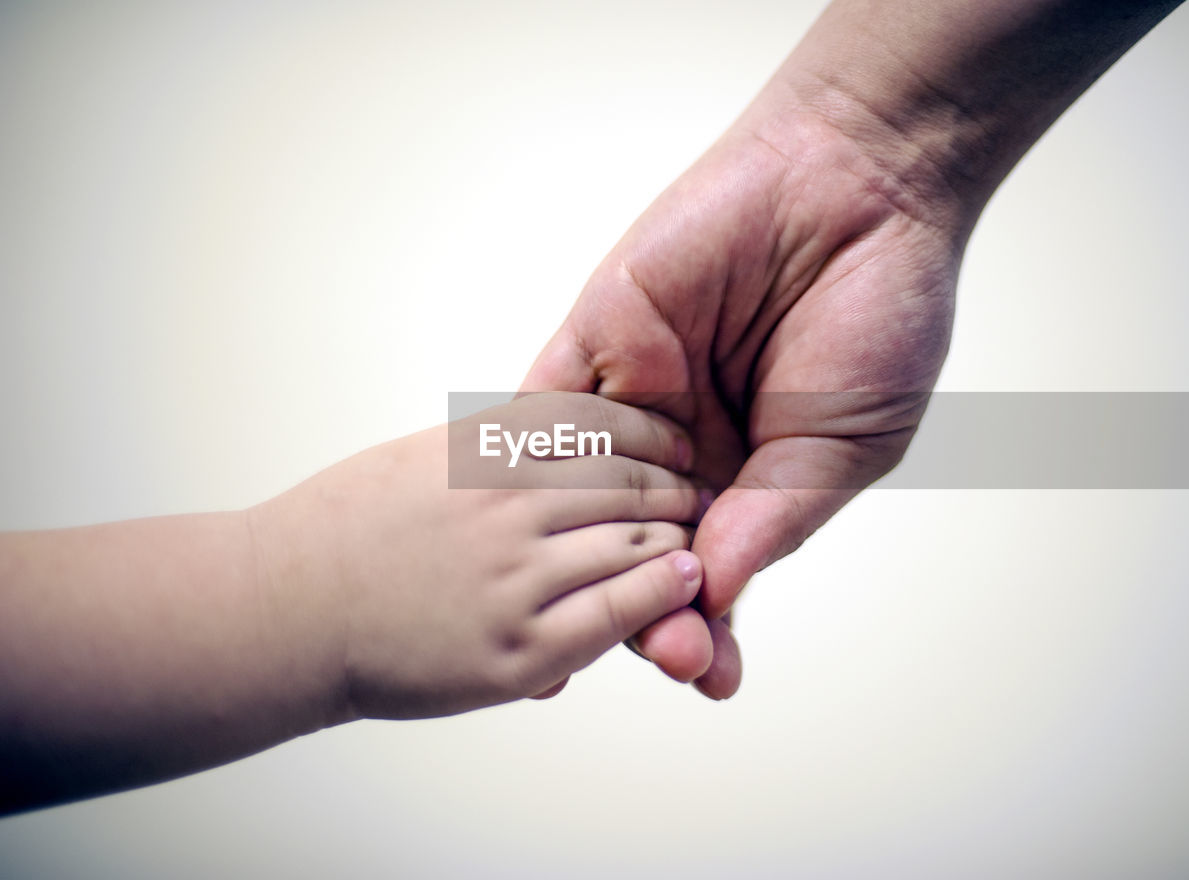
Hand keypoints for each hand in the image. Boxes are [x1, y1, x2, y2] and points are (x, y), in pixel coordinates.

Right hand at [254, 392, 705, 719]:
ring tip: (694, 534)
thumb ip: (497, 443)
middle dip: (676, 484)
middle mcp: (504, 507)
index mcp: (482, 451)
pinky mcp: (518, 653)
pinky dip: (661, 591)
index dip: (654, 432)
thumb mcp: (424, 457)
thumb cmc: (351, 529)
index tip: (676, 443)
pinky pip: (617, 613)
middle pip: (629, 482)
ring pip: (635, 544)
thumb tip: (569, 430)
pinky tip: (683, 579)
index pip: (600, 423)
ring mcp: (513, 581)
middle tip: (698, 491)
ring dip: (678, 535)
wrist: (288, 612)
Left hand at [523, 109, 960, 697]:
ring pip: (581, 498)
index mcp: (747, 478)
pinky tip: (514, 535)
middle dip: (638, 608)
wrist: (857, 185)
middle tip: (650, 656)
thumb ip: (776, 516)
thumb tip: (715, 595)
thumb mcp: (844, 442)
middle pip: (636, 549)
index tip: (705, 674)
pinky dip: (524, 471)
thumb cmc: (877, 313)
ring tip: (568, 623)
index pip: (706, 571)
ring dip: (573, 562)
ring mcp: (633, 399)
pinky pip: (543, 415)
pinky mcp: (594, 341)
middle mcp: (681, 449)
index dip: (701, 626)